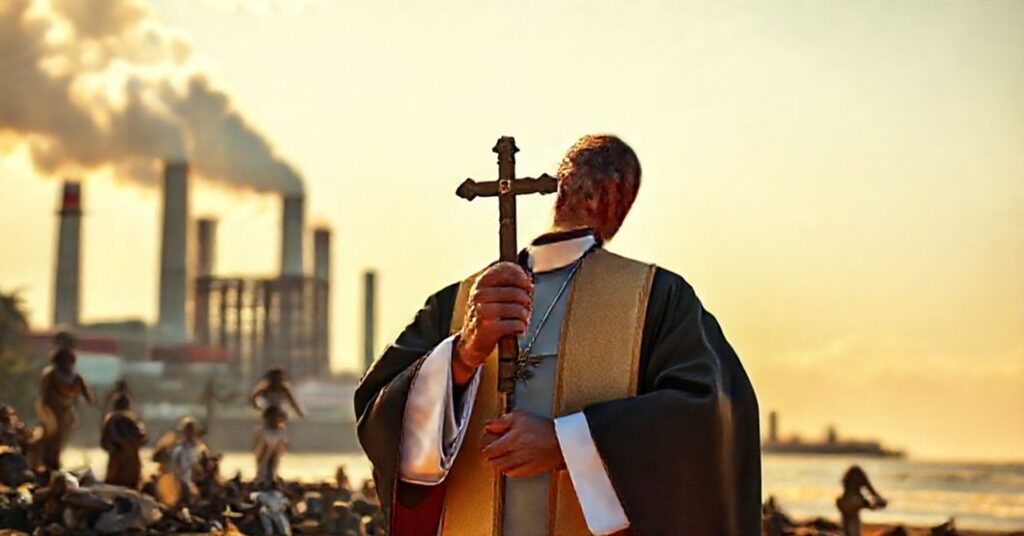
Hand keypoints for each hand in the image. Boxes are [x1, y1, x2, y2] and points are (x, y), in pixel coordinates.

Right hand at [453, 262, 532, 385]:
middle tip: (526, 307)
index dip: (520, 276)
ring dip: (524, 316)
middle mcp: (480, 295)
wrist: (469, 342)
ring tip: (522, 319)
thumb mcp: (488, 296)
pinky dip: (521, 327)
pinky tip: (518, 328)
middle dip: (526, 301)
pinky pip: (516, 324)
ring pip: (518, 309)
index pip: (504, 269)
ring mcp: (483, 311)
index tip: (527, 284)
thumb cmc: (484, 317)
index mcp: (480, 284)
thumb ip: (505, 285)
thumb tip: (528, 281)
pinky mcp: (489, 327)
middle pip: (516, 292)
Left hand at [480, 409, 564, 477]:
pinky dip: (509, 469)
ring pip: (501, 469)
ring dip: (499, 462)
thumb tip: (489, 426)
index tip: (488, 439)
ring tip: (502, 454)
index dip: (486, 444)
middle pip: (493, 461)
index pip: (487, 449)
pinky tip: (512, 461)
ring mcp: (521, 465)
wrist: (562, 441)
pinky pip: (512, 474)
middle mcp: (513, 456)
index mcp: (509, 442)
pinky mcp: (529, 471)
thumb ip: (501, 421)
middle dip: (491, 454)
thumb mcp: (519, 415)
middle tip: (493, 447)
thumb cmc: (543, 428)